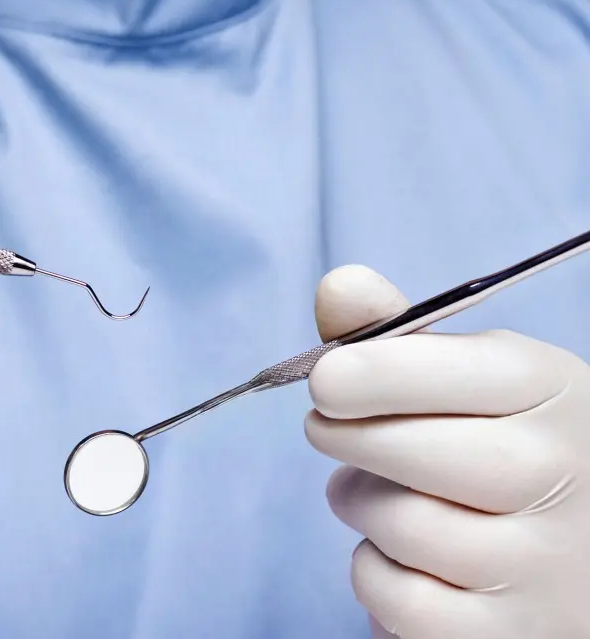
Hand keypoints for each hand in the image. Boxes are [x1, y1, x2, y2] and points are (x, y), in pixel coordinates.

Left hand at [305, 265, 589, 638]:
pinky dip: (376, 575)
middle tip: (329, 429)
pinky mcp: (510, 634)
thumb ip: (401, 338)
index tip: (325, 381)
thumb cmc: (509, 451)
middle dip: (345, 438)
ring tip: (381, 495)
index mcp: (551, 390)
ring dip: (359, 505)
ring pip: (394, 522)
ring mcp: (543, 563)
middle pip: (402, 447)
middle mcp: (560, 472)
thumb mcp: (478, 383)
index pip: (439, 368)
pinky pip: (395, 598)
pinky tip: (407, 557)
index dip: (365, 372)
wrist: (582, 558)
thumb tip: (338, 287)